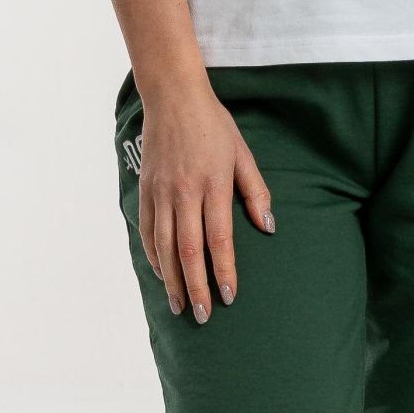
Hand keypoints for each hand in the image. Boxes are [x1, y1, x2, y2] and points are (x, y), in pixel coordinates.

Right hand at [138, 78, 273, 320]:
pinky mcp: (145, 189)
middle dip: (195, 285)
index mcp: (213, 184)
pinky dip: (153, 256)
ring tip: (179, 305)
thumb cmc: (214, 126)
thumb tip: (268, 227)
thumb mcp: (243, 154)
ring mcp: (161, 192)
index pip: (218, 238)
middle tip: (202, 315)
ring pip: (163, 245)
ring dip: (171, 279)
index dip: (223, 269)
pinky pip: (147, 230)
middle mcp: (184, 192)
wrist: (173, 97)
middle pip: (188, 249)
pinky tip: (162, 275)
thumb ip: (255, 192)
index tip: (228, 296)